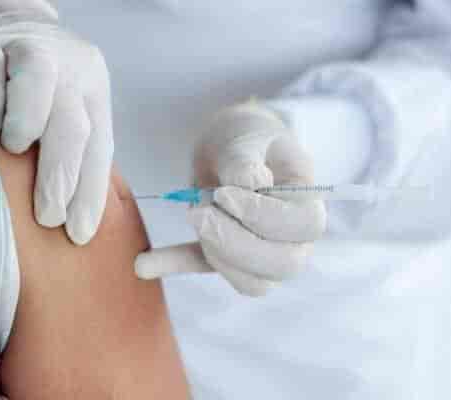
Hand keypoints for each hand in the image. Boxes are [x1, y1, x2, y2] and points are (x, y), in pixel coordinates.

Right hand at [0, 0, 112, 244]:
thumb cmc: (25, 78)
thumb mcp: (59, 104)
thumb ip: (68, 145)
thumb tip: (70, 215)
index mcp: (91, 87)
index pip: (99, 146)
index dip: (90, 193)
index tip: (80, 233)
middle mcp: (68, 66)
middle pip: (73, 125)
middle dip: (62, 179)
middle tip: (47, 217)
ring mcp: (26, 49)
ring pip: (37, 91)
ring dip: (25, 131)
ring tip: (14, 149)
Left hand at [134, 100, 326, 295]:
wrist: (231, 145)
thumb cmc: (249, 136)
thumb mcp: (248, 136)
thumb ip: (246, 159)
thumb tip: (250, 183)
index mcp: (307, 202)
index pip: (305, 227)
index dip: (265, 217)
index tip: (225, 193)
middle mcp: (294, 238)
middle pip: (283, 265)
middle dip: (236, 244)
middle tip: (199, 213)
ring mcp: (262, 254)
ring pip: (252, 282)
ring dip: (216, 256)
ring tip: (191, 213)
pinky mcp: (225, 256)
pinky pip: (205, 270)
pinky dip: (175, 266)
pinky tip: (143, 263)